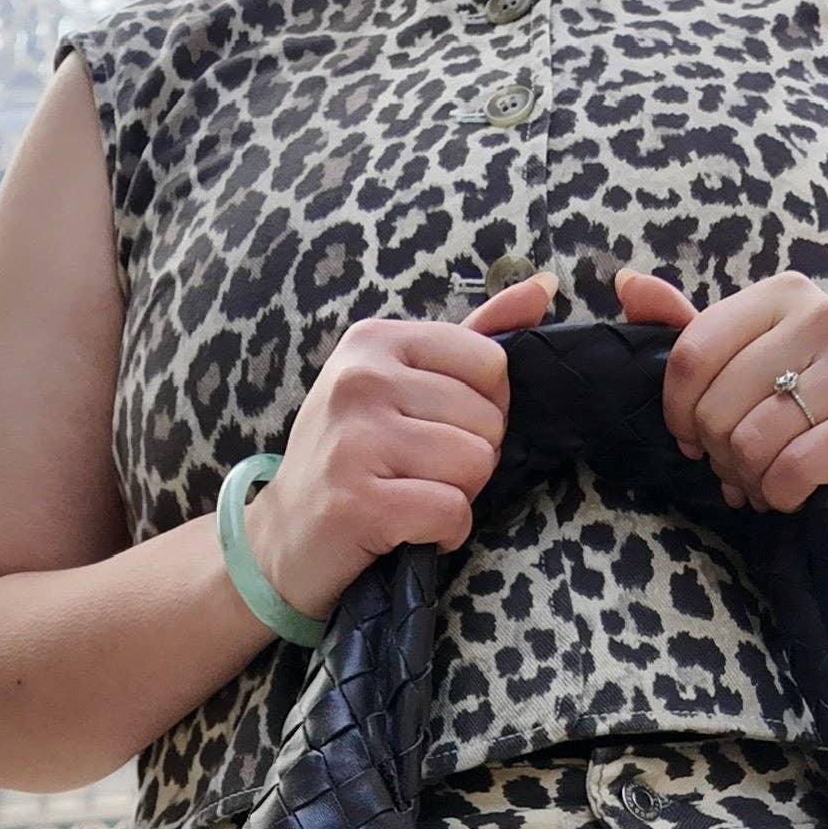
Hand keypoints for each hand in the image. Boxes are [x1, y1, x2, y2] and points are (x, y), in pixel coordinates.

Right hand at [243, 272, 560, 621]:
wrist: (281, 543)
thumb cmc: (349, 460)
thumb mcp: (398, 385)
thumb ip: (472, 337)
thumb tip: (546, 285)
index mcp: (373, 342)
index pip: (490, 363)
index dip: (484, 411)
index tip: (438, 432)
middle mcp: (359, 381)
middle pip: (486, 421)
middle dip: (469, 462)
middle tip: (417, 476)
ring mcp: (354, 441)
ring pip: (474, 467)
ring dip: (457, 499)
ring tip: (411, 502)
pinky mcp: (356, 503)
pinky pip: (451, 513)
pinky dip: (444, 535)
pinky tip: (410, 533)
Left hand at [613, 264, 827, 528]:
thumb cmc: (799, 411)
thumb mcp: (740, 366)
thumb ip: (686, 329)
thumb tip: (625, 283)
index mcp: (785, 294)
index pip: (693, 354)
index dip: (678, 413)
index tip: (692, 436)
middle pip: (718, 406)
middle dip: (719, 453)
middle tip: (742, 462)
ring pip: (753, 442)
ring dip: (750, 478)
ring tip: (768, 475)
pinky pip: (795, 468)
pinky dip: (782, 494)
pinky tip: (794, 490)